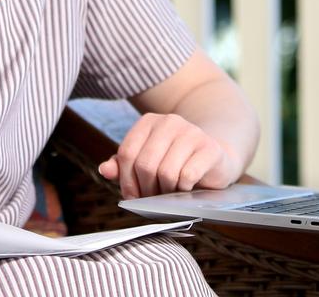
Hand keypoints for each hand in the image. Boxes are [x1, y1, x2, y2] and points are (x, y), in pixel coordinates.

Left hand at [97, 112, 238, 199]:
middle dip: (146, 189)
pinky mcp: (210, 148)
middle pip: (145, 164)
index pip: (126, 153)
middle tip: (152, 198)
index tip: (132, 196)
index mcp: (149, 121)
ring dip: (165, 191)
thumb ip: (123, 164)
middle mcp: (169, 121)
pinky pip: (187, 176)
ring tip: (169, 193)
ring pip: (166, 172)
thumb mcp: (146, 161)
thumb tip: (104, 170)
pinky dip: (183, 189)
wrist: (214, 159)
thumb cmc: (175, 162)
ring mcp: (191, 132)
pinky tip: (185, 188)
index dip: (126, 180)